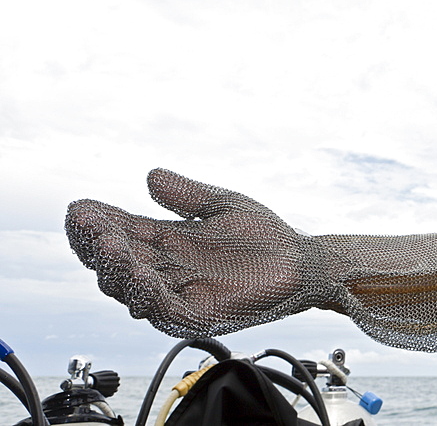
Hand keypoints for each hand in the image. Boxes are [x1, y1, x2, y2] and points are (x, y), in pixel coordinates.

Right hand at [65, 168, 316, 337]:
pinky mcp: (197, 315)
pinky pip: (162, 311)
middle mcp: (164, 270)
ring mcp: (178, 295)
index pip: (120, 234)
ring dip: (116, 269)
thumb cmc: (264, 236)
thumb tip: (150, 175)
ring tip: (111, 246)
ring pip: (130, 290)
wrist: (301, 260)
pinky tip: (141, 276)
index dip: (96, 223)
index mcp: (165, 243)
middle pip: (116, 264)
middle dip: (98, 245)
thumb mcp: (221, 205)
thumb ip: (187, 195)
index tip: (80, 208)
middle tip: (91, 225)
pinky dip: (147, 296)